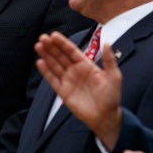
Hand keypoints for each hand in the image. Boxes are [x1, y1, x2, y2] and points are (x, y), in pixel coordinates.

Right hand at [35, 32, 123, 149]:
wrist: (106, 117)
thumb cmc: (112, 97)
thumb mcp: (114, 76)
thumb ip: (109, 59)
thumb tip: (107, 42)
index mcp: (86, 65)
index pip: (72, 51)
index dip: (62, 43)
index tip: (54, 35)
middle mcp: (75, 71)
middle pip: (60, 56)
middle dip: (51, 47)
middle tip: (42, 38)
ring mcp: (68, 81)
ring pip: (54, 65)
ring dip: (46, 56)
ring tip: (38, 46)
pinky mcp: (63, 92)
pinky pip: (53, 80)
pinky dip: (46, 72)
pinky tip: (40, 62)